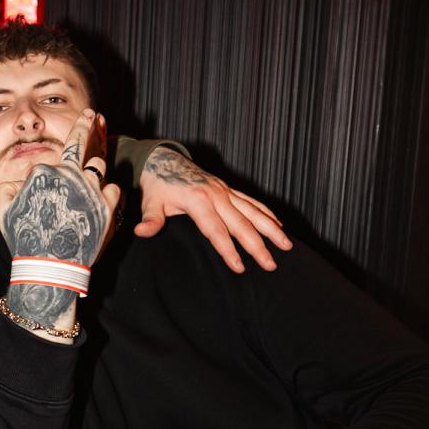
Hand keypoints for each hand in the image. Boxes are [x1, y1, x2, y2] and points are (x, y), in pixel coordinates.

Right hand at [0, 108, 119, 335]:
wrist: (51, 267)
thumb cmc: (25, 240)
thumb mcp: (4, 212)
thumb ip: (7, 189)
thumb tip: (18, 179)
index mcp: (44, 173)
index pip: (50, 160)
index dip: (48, 168)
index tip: (53, 160)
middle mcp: (69, 175)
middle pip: (80, 143)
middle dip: (85, 124)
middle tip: (90, 113)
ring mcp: (91, 189)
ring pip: (99, 165)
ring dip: (95, 167)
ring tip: (93, 168)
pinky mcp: (108, 205)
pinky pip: (113, 188)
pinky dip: (107, 193)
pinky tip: (101, 199)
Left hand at [137, 147, 290, 272]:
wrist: (163, 160)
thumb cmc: (157, 184)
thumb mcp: (150, 202)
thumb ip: (151, 219)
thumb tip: (141, 232)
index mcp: (198, 201)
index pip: (216, 231)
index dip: (228, 251)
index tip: (239, 268)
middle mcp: (217, 195)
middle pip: (242, 224)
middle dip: (258, 246)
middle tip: (271, 265)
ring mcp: (225, 191)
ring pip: (253, 212)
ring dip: (271, 229)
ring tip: (287, 246)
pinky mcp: (228, 189)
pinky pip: (252, 202)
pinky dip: (266, 213)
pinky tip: (278, 225)